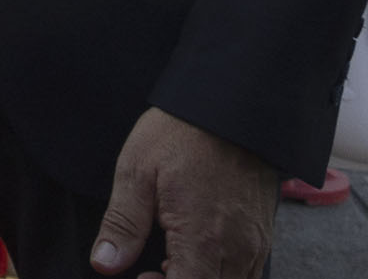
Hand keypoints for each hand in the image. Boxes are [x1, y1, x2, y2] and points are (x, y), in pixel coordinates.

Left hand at [91, 106, 274, 277]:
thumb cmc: (181, 134)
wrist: (231, 106)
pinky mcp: (263, 235)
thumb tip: (104, 264)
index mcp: (203, 239)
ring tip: (170, 260)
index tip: (142, 276)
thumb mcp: (137, 171)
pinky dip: (222, 274)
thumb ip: (122, 224)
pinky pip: (248, 272)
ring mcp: (255, 244)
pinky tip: (196, 253)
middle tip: (151, 269)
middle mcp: (238, 249)